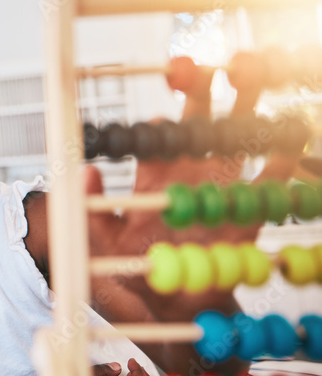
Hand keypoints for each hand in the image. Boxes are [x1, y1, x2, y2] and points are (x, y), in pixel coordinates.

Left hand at [88, 79, 298, 262]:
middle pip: (199, 127)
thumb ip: (90, 214)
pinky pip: (264, 191)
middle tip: (226, 64)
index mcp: (151, 179)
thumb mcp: (98, 246)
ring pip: (235, 146)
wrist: (160, 311)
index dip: (158, 122)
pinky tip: (291, 141)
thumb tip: (85, 173)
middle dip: (210, 93)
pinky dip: (279, 167)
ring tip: (263, 83)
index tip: (161, 111)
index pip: (155, 140)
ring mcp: (218, 195)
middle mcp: (187, 178)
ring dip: (250, 115)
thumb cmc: (125, 273)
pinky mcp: (243, 221)